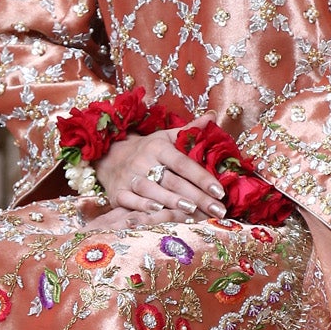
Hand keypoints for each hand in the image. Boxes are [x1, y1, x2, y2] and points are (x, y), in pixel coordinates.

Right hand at [98, 129, 226, 219]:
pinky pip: (131, 201)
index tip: (220, 191)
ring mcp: (129, 177)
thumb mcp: (166, 137)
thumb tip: (213, 116)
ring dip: (173, 203)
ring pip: (153, 191)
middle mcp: (143, 161)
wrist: (110, 158)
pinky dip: (144, 208)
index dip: (202, 177)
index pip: (184, 163)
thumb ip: (190, 130)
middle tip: (218, 210)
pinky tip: (160, 213)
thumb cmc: (147, 150)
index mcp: (158, 148)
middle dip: (197, 197)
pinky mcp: (117, 192)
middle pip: (173, 181)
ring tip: (195, 214)